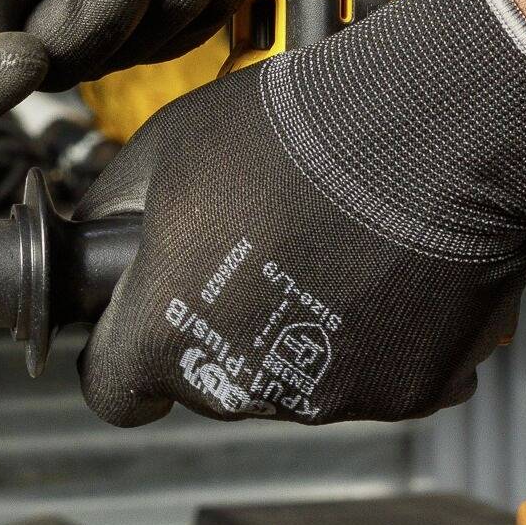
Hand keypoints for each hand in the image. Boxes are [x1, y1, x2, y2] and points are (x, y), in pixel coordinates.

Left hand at [71, 0, 525, 425]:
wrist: (432, 127)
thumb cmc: (296, 127)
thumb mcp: (166, 147)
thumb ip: (115, 210)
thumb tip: (93, 235)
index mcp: (165, 335)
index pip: (114, 390)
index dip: (123, 353)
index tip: (144, 320)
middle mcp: (243, 386)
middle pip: (211, 384)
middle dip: (223, 330)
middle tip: (262, 253)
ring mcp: (331, 398)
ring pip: (296, 383)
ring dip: (302, 334)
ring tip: (335, 249)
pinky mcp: (409, 393)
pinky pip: (379, 376)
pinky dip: (381, 338)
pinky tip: (391, 271)